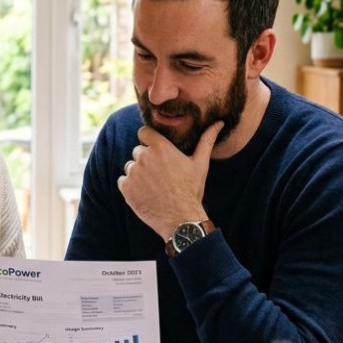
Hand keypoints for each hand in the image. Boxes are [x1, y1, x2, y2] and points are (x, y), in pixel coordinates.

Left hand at [118, 122, 222, 239]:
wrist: (180, 219)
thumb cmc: (191, 190)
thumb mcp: (200, 164)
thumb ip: (206, 140)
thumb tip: (219, 123)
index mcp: (161, 147)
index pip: (144, 132)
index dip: (149, 141)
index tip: (156, 151)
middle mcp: (144, 156)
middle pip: (138, 151)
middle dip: (146, 160)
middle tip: (160, 175)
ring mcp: (133, 172)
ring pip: (130, 167)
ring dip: (138, 174)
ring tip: (154, 186)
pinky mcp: (125, 187)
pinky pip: (123, 181)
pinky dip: (130, 187)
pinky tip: (145, 194)